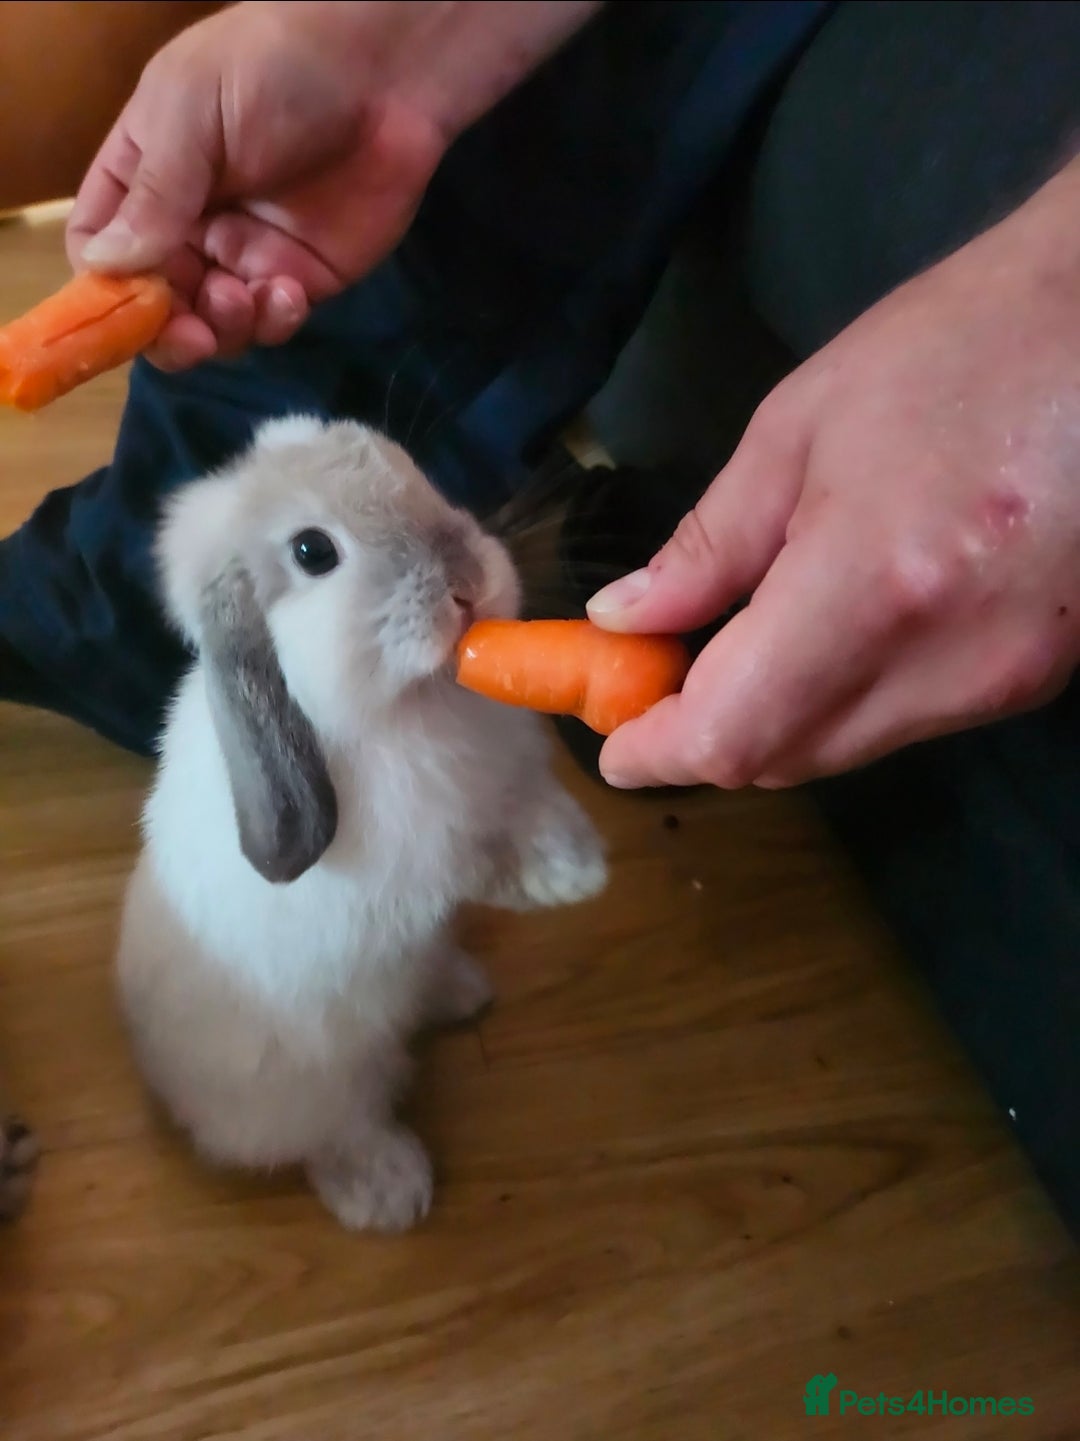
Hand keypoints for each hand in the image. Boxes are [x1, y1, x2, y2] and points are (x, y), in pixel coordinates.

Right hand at [66, 0, 600, 370]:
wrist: (382, 71)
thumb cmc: (273, 67)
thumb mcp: (193, 112)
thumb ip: (153, 193)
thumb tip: (103, 265)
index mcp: (144, 175)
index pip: (99, 246)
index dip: (103, 286)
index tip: (124, 307)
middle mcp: (188, 222)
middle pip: (153, 303)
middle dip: (165, 330)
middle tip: (190, 336)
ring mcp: (246, 254)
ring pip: (212, 325)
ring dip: (220, 329)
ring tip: (241, 298)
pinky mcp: (302, 277)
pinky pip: (271, 323)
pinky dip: (271, 323)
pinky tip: (287, 294)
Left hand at [587, 158, 1079, 789]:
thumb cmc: (953, 348)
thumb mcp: (797, 428)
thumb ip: (707, 545)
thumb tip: (626, 620)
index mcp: (872, 588)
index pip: (735, 733)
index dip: (657, 751)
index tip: (611, 739)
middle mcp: (944, 664)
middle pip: (783, 761)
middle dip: (705, 735)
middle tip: (656, 676)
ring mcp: (1000, 682)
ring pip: (840, 751)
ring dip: (772, 719)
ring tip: (736, 642)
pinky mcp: (1033, 680)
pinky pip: (901, 723)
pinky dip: (841, 699)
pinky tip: (829, 632)